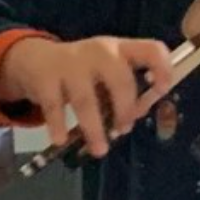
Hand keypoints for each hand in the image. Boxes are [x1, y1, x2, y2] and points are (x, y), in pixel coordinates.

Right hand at [0, 36, 172, 155]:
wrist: (36, 59)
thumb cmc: (84, 70)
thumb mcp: (107, 70)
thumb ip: (124, 89)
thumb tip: (137, 114)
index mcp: (122, 49)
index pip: (151, 49)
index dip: (162, 68)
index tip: (162, 90)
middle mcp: (100, 52)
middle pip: (120, 79)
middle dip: (126, 109)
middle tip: (124, 129)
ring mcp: (71, 63)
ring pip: (86, 99)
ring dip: (94, 128)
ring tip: (100, 150)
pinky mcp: (46, 77)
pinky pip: (54, 105)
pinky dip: (58, 125)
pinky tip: (61, 140)